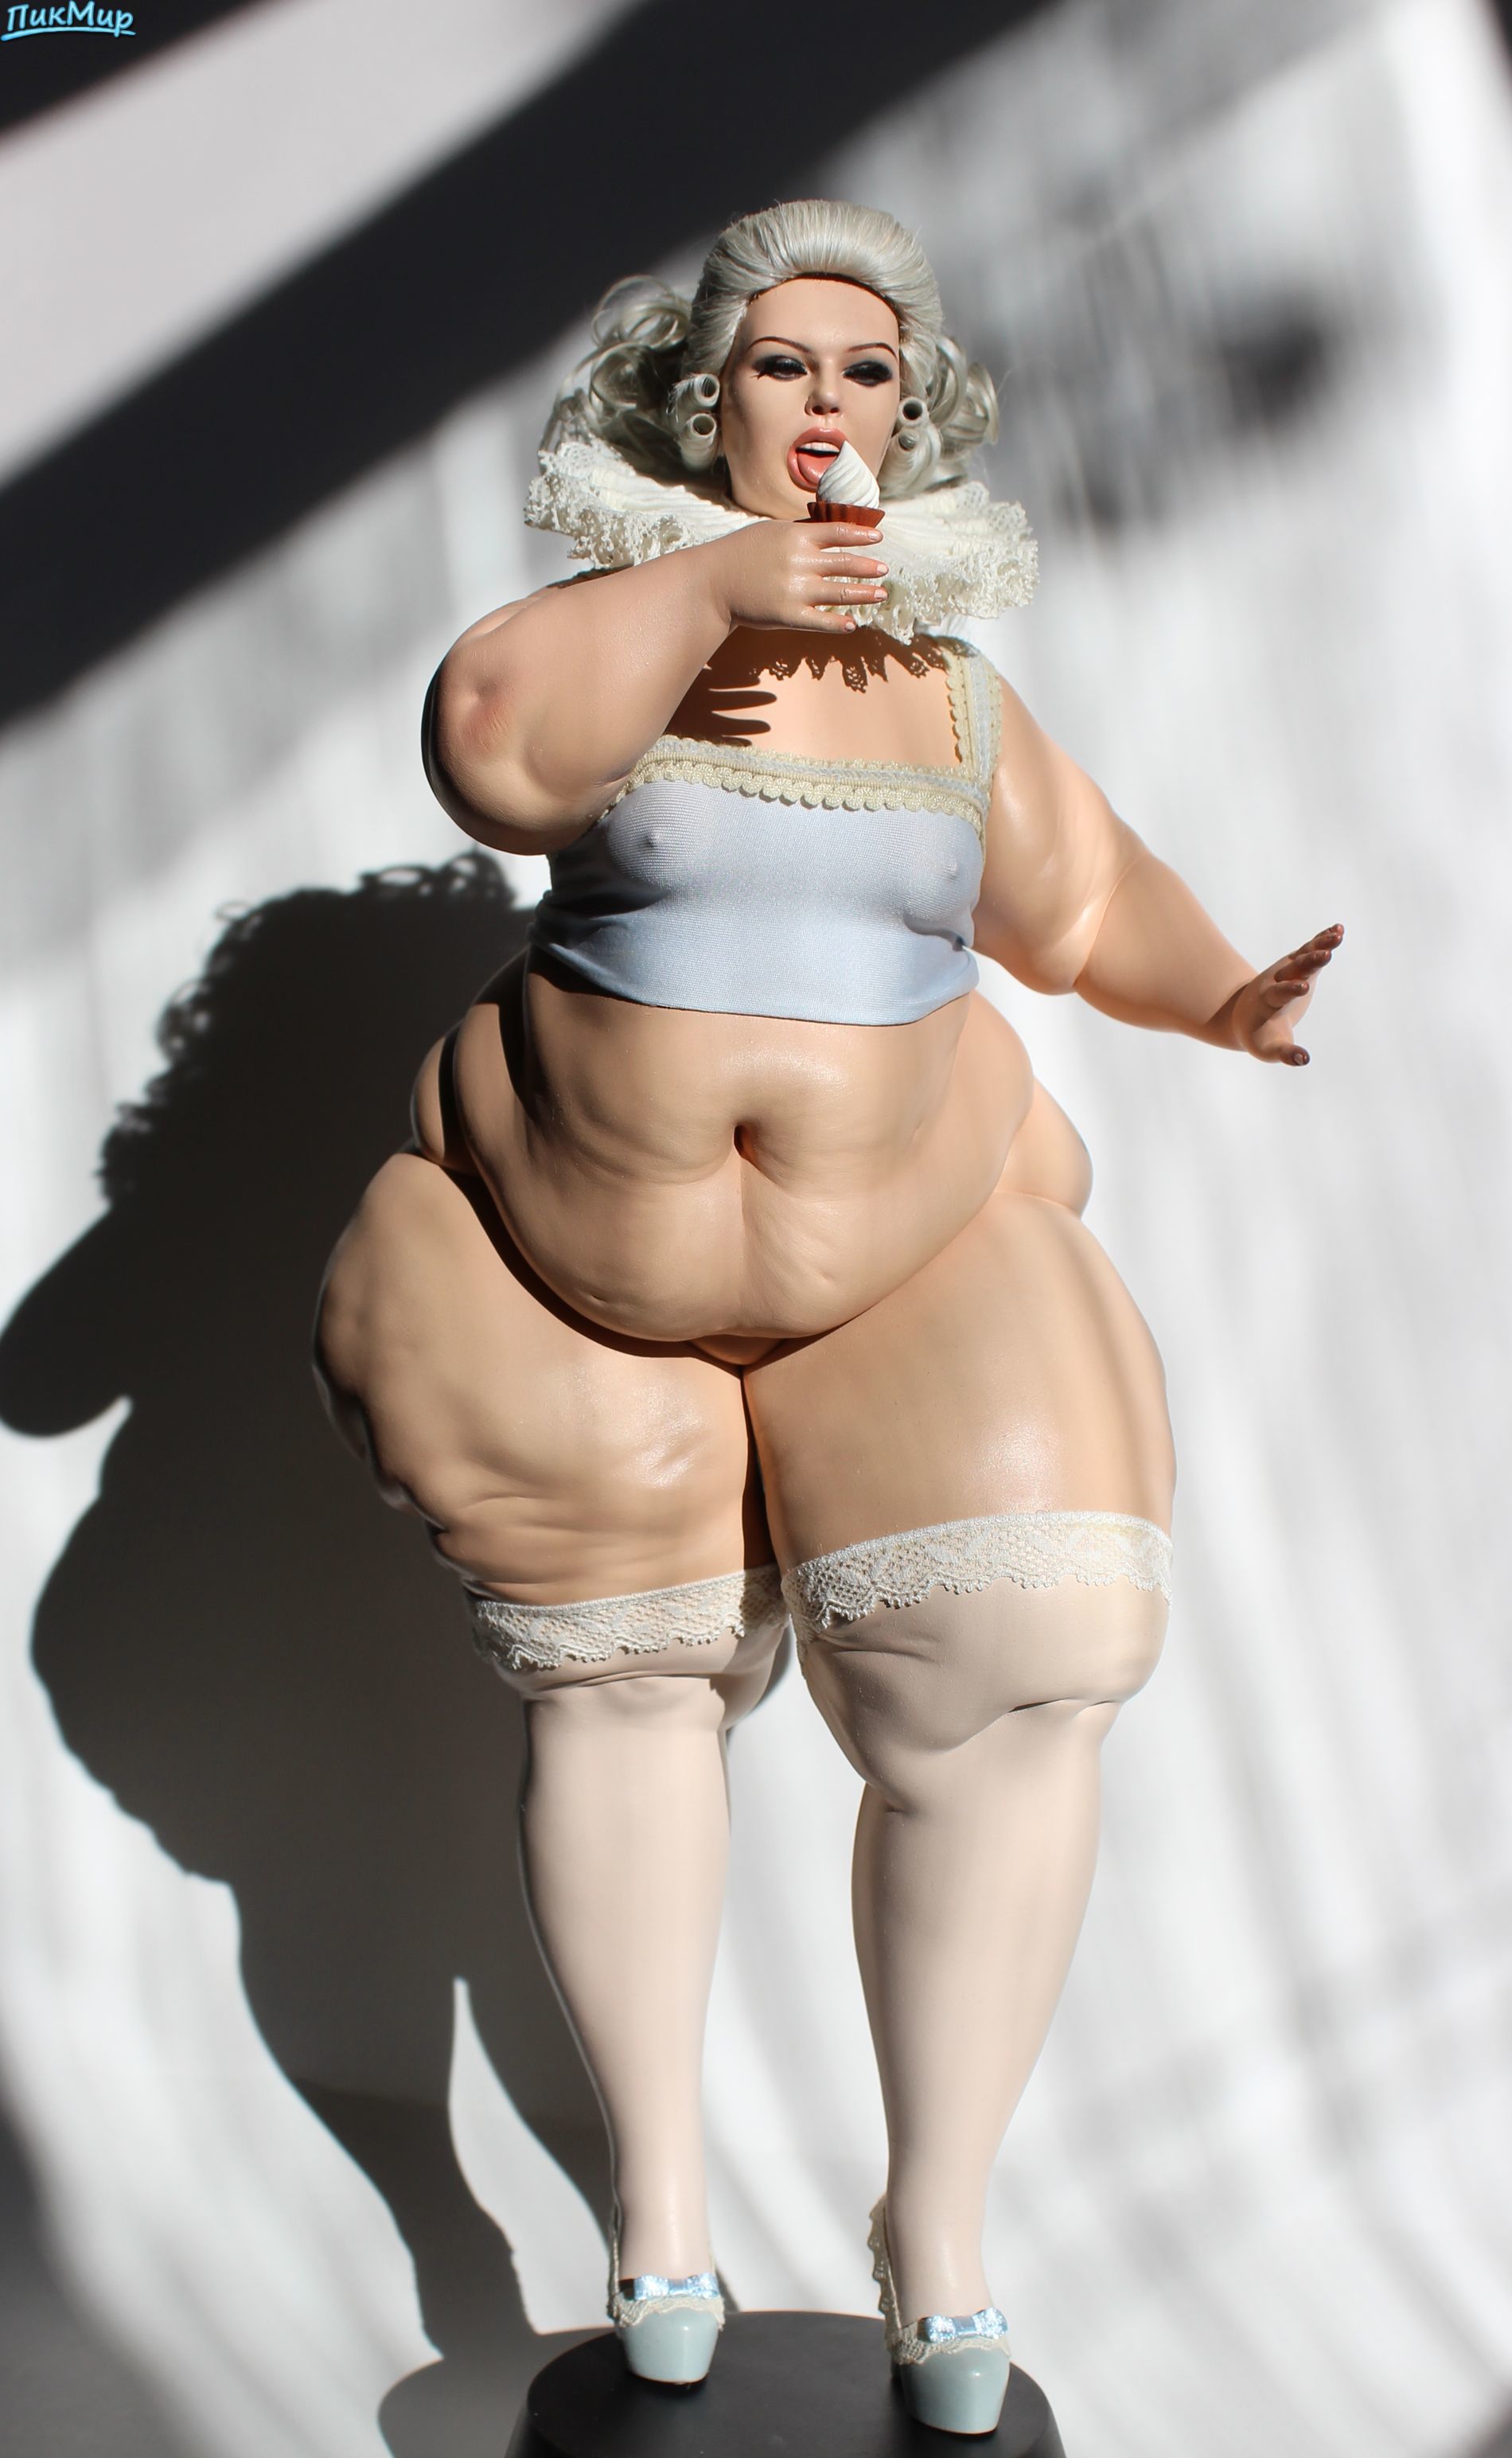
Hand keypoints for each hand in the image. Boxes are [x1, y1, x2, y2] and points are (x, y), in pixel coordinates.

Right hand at [705, 517, 888, 633]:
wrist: (714, 583)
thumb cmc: (742, 554)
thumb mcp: (771, 531)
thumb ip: (801, 530)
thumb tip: (830, 527)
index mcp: (797, 536)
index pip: (839, 532)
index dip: (862, 535)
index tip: (878, 537)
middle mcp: (801, 562)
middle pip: (845, 564)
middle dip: (868, 567)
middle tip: (884, 570)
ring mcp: (796, 590)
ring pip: (841, 593)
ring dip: (864, 594)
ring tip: (880, 594)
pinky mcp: (789, 616)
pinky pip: (822, 622)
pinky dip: (840, 624)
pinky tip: (853, 624)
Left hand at [1228, 923, 1343, 1065]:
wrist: (1245, 1015)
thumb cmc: (1259, 1037)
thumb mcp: (1268, 1050)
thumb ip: (1285, 1054)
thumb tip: (1304, 1060)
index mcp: (1268, 1003)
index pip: (1279, 994)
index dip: (1290, 990)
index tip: (1304, 987)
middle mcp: (1276, 981)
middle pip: (1293, 969)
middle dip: (1309, 962)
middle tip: (1326, 954)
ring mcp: (1286, 971)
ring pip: (1303, 955)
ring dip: (1320, 945)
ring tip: (1338, 934)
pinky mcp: (1296, 966)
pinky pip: (1309, 951)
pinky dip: (1322, 941)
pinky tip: (1338, 930)